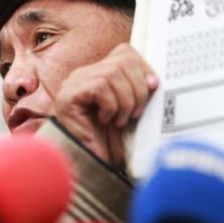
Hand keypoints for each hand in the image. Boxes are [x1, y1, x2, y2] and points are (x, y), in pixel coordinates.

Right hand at [55, 43, 157, 169]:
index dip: (143, 68)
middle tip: (135, 113)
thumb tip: (155, 80)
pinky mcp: (68, 96)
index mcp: (99, 74)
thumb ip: (139, 92)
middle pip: (122, 60)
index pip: (125, 53)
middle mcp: (84, 75)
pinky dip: (111, 105)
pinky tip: (105, 120)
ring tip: (120, 120)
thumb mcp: (131, 113)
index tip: (153, 88)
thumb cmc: (110, 144)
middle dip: (138, 88)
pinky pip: (100, 86)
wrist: (91, 169)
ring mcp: (74, 84)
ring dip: (125, 101)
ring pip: (113, 73)